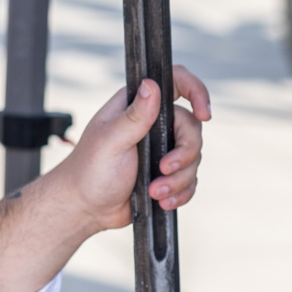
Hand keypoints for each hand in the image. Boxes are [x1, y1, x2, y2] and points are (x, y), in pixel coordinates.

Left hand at [0, 64, 209, 291]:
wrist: (86, 207)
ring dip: (178, 180)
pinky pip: (190, 180)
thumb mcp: (110, 141)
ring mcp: (162, 149)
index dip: (197, 92)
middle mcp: (153, 123)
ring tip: (155, 192)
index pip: (176, 83)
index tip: (205, 114)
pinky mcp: (168, 173)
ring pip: (194, 158)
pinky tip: (162, 201)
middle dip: (184, 154)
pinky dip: (181, 193)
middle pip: (192, 128)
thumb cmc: (89, 171)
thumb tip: (152, 85)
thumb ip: (133, 116)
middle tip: (164, 169)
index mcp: (137, 106)